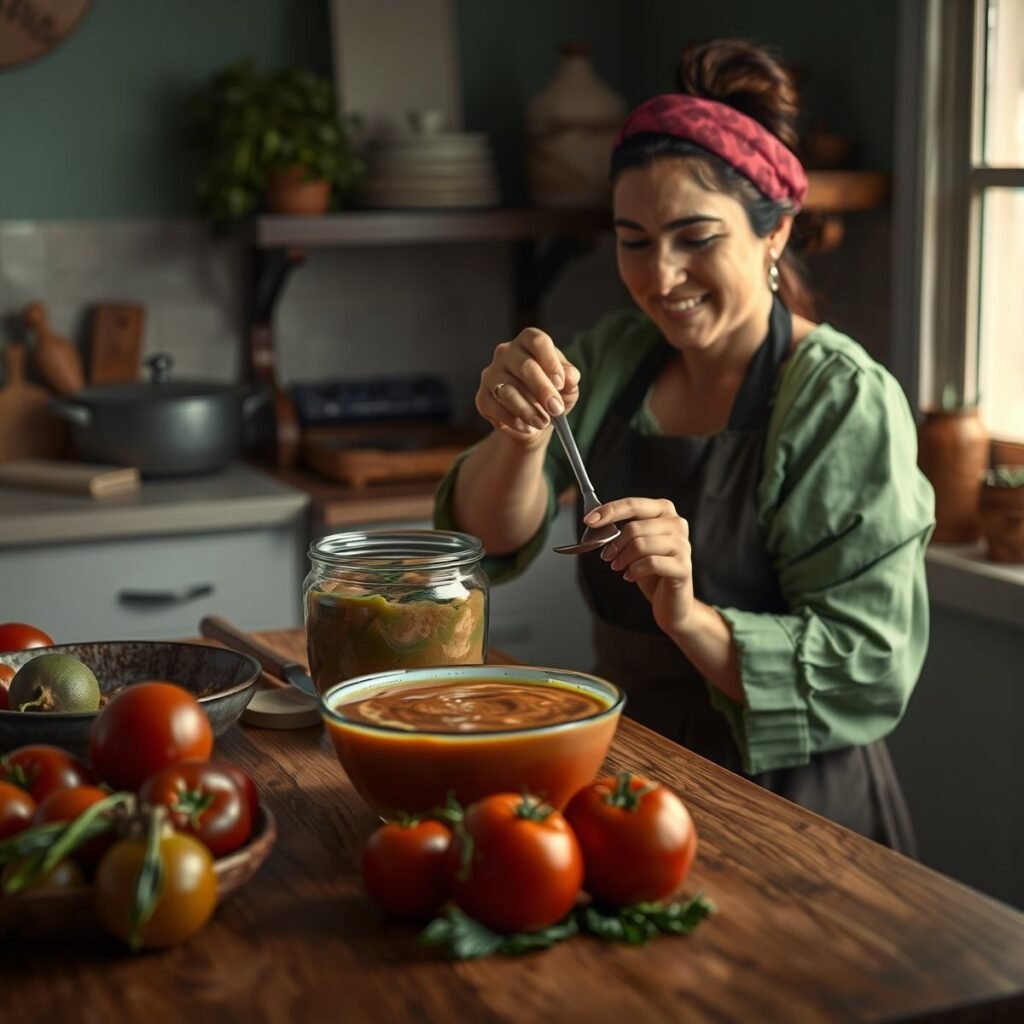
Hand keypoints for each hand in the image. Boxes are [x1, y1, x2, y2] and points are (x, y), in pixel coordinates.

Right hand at [477, 328, 580, 445]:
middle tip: (556, 409)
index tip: (561, 383)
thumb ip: (571, 378)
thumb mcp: (568, 387)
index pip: (538, 342)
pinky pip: (496, 408)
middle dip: (543, 390)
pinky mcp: (482, 397)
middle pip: (525, 366)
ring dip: (529, 410)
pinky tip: (527, 427)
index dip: (550, 362)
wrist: (534, 421)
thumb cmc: (551, 395)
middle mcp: (506, 353)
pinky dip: (514, 421)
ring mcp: (491, 374)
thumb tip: (570, 377)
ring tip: (543, 423)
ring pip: (508, 391)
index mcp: (528, 342)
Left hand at [590, 498, 694, 635]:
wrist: (671, 600)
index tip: (588, 521)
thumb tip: (594, 519)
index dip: (609, 511)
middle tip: (607, 556)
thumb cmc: (651, 569)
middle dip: (614, 544)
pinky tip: (629, 576)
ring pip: (641, 545)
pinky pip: (651, 563)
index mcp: (664, 510)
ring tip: (618, 567)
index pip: (633, 505)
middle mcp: (677, 524)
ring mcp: (683, 545)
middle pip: (635, 527)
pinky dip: (634, 570)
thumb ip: (621, 529)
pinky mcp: (683, 567)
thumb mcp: (635, 544)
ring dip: (623, 558)